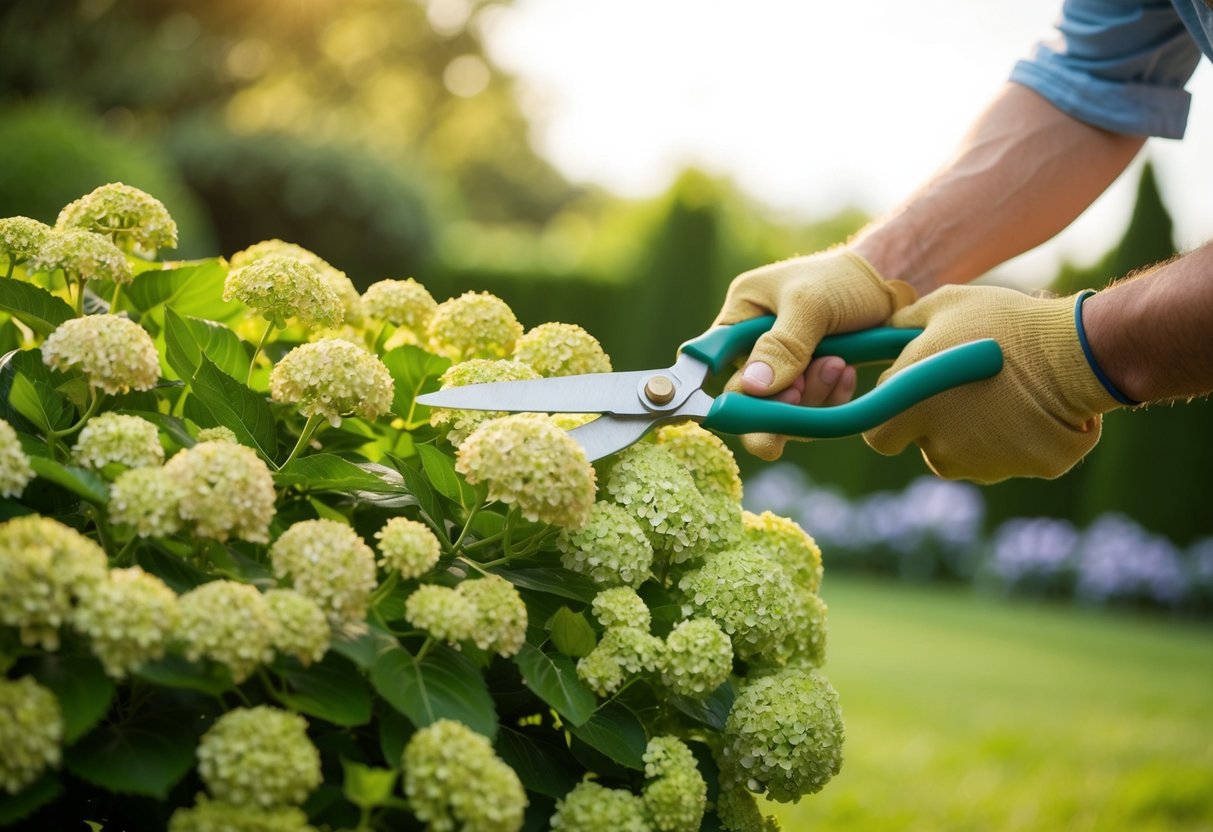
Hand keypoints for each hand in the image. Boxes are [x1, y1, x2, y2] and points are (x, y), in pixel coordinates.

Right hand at [714, 250, 915, 459]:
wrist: (887, 281)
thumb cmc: (843, 279)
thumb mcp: (809, 305)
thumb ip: (781, 346)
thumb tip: (751, 387)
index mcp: (739, 318)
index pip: (715, 368)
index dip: (731, 395)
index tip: (758, 406)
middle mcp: (753, 346)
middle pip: (749, 399)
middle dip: (781, 400)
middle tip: (805, 385)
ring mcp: (781, 367)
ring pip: (782, 409)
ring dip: (813, 395)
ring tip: (838, 363)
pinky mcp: (808, 381)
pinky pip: (809, 410)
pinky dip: (829, 397)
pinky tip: (845, 372)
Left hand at [862, 285, 1121, 482]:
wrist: (1074, 350)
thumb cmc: (1003, 323)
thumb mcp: (945, 306)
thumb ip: (904, 325)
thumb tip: (885, 333)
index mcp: (910, 411)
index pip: (878, 437)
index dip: (890, 419)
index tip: (909, 400)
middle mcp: (939, 447)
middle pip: (926, 445)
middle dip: (936, 425)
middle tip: (962, 391)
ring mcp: (983, 463)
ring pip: (967, 455)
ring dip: (976, 433)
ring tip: (1002, 391)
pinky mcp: (1024, 470)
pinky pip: (1012, 458)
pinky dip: (1017, 439)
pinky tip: (1033, 405)